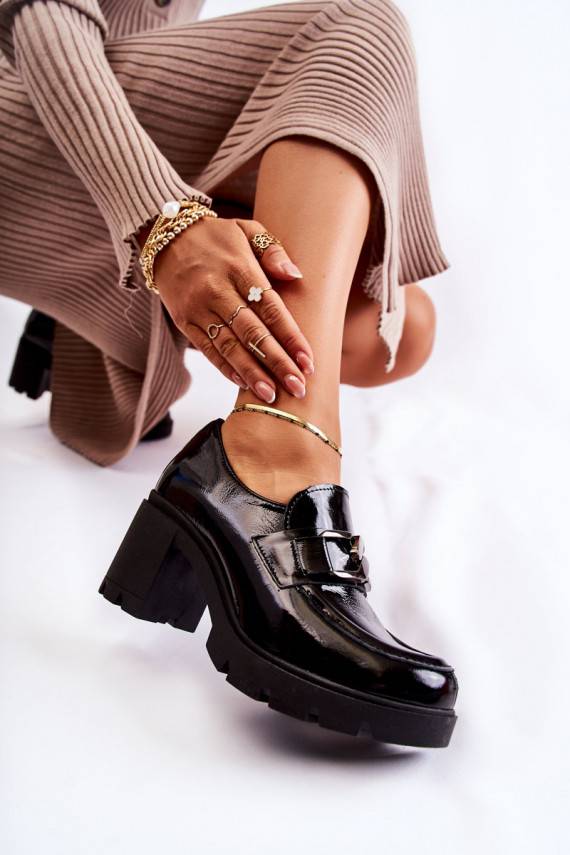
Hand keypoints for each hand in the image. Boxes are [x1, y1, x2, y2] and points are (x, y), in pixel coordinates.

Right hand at [146, 215, 313, 401]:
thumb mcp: (246, 229)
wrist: (164, 237)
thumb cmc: (215, 237)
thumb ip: (273, 251)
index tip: (308, 361)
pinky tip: (243, 384)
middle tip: (298, 388)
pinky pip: (207, 349)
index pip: (271, 308)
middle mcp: (218, 291)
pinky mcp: (184, 321)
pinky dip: (226, 368)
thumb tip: (296, 276)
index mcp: (239, 268)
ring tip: (271, 396)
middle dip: (277, 363)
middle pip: (253, 333)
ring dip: (252, 373)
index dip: (291, 337)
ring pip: (229, 347)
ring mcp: (198, 308)